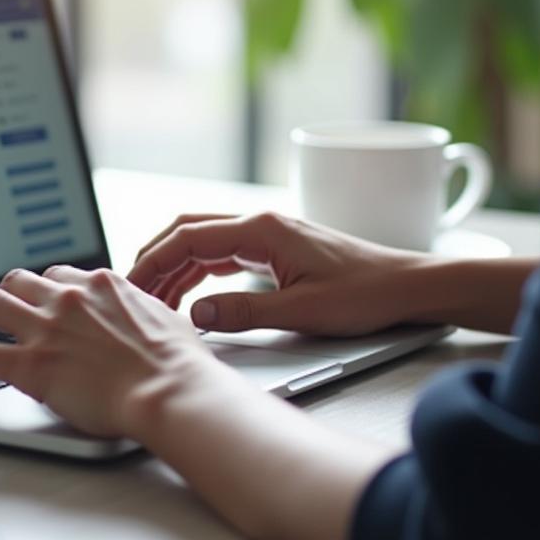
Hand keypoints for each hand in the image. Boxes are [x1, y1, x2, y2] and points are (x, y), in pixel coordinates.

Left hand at [0, 266, 230, 437]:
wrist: (171, 388)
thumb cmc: (177, 363)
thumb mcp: (164, 318)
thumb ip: (138, 312)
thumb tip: (138, 318)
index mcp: (100, 285)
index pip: (56, 277)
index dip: (40, 293)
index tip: (33, 307)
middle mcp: (68, 298)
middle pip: (16, 281)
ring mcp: (46, 328)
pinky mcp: (30, 364)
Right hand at [129, 212, 431, 335]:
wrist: (407, 286)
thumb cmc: (364, 295)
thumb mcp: (301, 312)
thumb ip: (243, 312)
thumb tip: (194, 316)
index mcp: (262, 230)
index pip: (189, 236)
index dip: (154, 260)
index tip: (131, 285)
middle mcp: (261, 224)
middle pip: (189, 230)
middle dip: (156, 258)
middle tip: (133, 290)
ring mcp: (268, 234)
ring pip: (204, 241)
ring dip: (176, 267)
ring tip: (154, 298)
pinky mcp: (276, 249)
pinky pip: (224, 253)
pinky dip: (199, 271)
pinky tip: (190, 295)